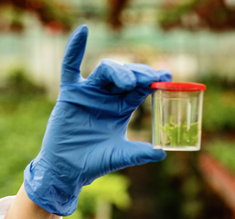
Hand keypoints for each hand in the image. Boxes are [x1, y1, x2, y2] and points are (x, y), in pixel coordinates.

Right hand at [23, 25, 171, 216]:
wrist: (67, 170)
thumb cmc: (94, 162)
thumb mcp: (120, 156)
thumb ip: (140, 153)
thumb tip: (163, 153)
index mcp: (121, 107)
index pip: (140, 88)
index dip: (153, 80)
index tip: (166, 75)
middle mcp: (107, 96)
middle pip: (126, 75)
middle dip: (139, 74)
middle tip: (151, 78)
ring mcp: (88, 92)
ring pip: (106, 70)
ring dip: (119, 71)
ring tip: (129, 82)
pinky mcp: (70, 93)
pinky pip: (70, 66)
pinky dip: (75, 48)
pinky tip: (83, 32)